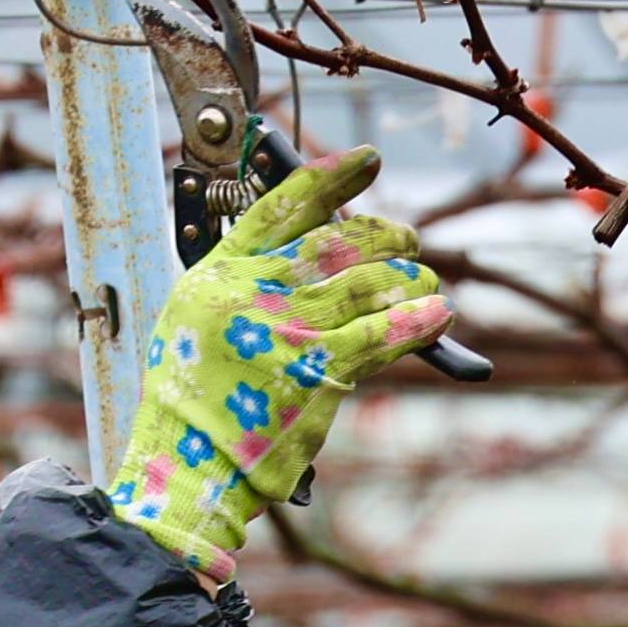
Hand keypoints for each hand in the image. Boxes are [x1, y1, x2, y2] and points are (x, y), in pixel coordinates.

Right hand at [110, 147, 453, 568]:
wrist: (189, 465)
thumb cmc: (197, 403)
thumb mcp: (199, 324)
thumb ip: (248, 287)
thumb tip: (318, 260)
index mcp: (219, 274)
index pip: (281, 208)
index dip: (328, 179)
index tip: (367, 161)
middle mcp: (252, 294)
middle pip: (335, 241)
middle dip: (382, 235)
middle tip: (406, 241)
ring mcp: (287, 331)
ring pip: (367, 284)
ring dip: (408, 280)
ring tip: (425, 285)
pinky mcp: (319, 372)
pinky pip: (383, 335)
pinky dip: (417, 322)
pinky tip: (438, 315)